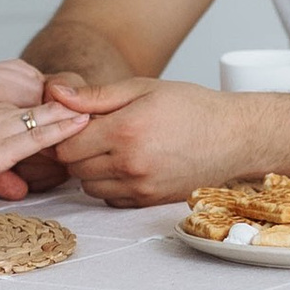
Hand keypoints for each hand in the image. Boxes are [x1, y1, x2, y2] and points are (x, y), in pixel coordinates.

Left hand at [42, 77, 250, 206]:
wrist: (234, 137)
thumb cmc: (191, 107)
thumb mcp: (142, 88)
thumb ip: (95, 95)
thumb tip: (56, 94)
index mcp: (125, 131)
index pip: (67, 146)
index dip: (67, 133)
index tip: (81, 122)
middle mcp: (130, 164)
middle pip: (74, 168)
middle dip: (78, 151)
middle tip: (98, 133)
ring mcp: (141, 187)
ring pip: (90, 187)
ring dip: (92, 170)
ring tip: (114, 148)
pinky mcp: (150, 201)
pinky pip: (111, 199)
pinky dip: (111, 185)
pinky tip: (128, 165)